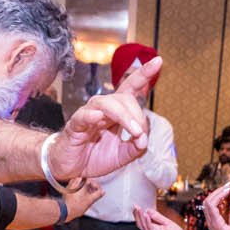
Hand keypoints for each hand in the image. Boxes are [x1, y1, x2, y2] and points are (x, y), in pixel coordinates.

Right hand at [51, 55, 160, 179]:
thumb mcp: (122, 156)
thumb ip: (136, 148)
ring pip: (106, 104)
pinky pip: (83, 116)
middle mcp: (103, 109)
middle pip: (123, 98)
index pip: (131, 88)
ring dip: (123, 116)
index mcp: (117, 112)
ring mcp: (88, 115)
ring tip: (134, 131)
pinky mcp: (75, 126)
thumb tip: (143, 139)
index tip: (158, 61)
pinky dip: (91, 115)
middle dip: (137, 114)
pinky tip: (98, 117)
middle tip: (141, 135)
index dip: (143, 74)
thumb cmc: (95, 156)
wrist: (72, 168)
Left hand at [58, 175, 102, 220]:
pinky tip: (81, 197)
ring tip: (88, 196)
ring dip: (86, 189)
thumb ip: (97, 195)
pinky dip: (80, 191)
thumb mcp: (90, 200)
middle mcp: (75, 181)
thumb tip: (102, 192)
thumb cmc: (75, 206)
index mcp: (81, 182)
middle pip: (86, 182)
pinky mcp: (67, 189)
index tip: (99, 191)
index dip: (97, 187)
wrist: (64, 211)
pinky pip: (76, 187)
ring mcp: (70, 185)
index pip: (92, 181)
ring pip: (81, 184)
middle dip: (91, 188)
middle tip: (94, 194)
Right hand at [133, 205, 196, 229]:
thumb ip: (158, 217)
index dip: (138, 214)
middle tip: (135, 206)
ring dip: (141, 217)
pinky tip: (146, 216)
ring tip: (139, 210)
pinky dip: (148, 223)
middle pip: (141, 224)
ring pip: (145, 227)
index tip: (135, 206)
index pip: (143, 221)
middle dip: (137, 215)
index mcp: (154, 229)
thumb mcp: (167, 222)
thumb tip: (148, 210)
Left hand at [201, 182, 229, 229]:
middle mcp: (211, 222)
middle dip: (216, 192)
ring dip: (214, 195)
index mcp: (216, 224)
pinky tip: (223, 198)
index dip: (218, 194)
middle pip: (207, 202)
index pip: (211, 205)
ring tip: (225, 189)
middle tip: (227, 186)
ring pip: (206, 204)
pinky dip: (215, 200)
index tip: (228, 190)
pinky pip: (209, 208)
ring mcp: (210, 222)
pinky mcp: (212, 222)